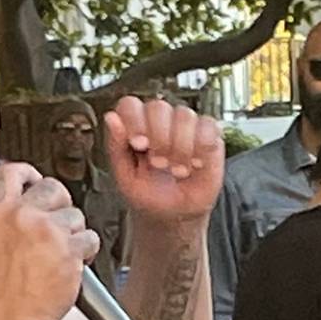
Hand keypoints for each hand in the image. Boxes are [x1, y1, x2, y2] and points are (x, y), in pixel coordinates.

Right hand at [0, 163, 96, 319]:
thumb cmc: (1, 296)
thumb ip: (3, 221)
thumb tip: (18, 206)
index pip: (12, 172)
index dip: (29, 173)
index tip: (36, 180)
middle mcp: (20, 216)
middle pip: (52, 187)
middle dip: (60, 205)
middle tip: (57, 226)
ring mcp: (46, 230)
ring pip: (75, 215)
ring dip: (74, 234)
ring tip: (60, 256)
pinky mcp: (69, 248)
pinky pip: (90, 238)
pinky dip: (86, 252)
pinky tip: (72, 265)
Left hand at [102, 96, 223, 223]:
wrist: (176, 215)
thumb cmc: (149, 195)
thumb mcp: (125, 178)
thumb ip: (116, 147)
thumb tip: (111, 117)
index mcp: (135, 126)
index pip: (130, 105)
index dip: (134, 121)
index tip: (138, 144)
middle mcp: (160, 120)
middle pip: (158, 107)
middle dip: (158, 137)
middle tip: (159, 163)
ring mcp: (186, 125)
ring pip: (184, 115)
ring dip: (180, 147)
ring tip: (177, 170)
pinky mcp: (209, 134)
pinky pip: (208, 126)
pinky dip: (201, 147)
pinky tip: (196, 164)